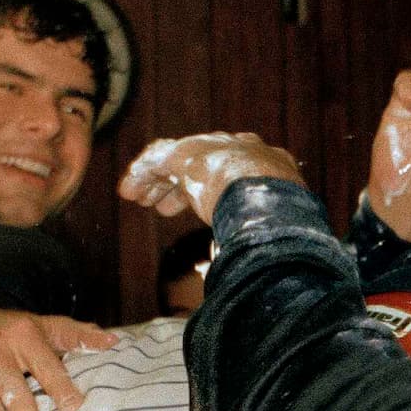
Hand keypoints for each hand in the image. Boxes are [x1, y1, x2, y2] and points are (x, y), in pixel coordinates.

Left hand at [118, 133, 302, 225]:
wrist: (268, 196)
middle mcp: (241, 148)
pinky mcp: (185, 156)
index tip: (202, 204)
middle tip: (165, 205)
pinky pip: (156, 163)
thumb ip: (266, 232)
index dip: (215, 187)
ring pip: (178, 162)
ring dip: (157, 182)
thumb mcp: (278, 224)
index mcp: (268, 161)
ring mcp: (214, 149)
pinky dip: (141, 176)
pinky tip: (128, 191)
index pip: (235, 167)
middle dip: (182, 185)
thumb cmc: (282, 220)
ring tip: (141, 199)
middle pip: (204, 163)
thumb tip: (268, 262)